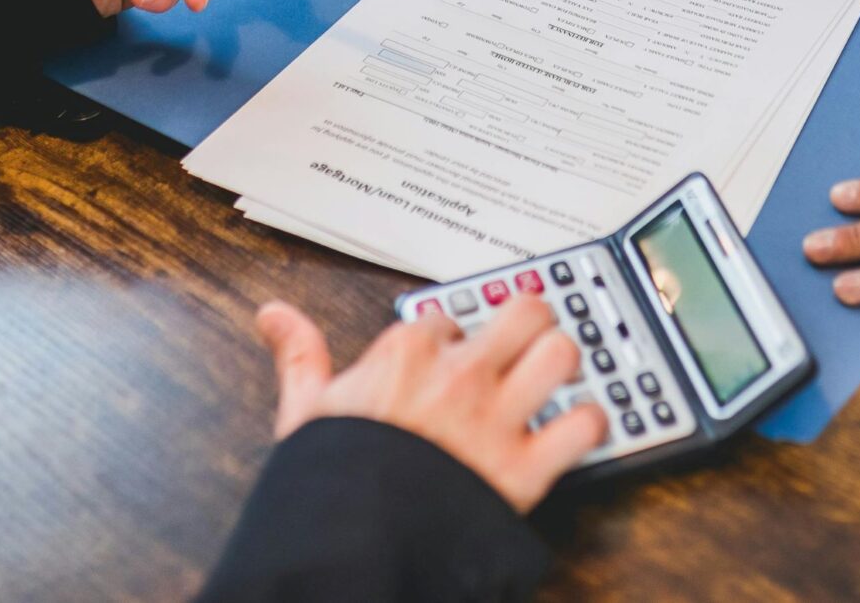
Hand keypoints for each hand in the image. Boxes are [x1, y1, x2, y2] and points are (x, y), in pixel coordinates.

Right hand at [254, 297, 606, 512]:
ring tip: (555, 377)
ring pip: (560, 355)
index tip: (450, 356)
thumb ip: (299, 354)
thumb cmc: (330, 482)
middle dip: (531, 323)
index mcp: (407, 354)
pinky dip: (587, 428)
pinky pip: (582, 427)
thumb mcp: (304, 410)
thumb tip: (272, 315)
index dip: (454, 335)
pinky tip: (573, 432)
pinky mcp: (525, 470)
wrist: (351, 546)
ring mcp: (496, 421)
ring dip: (563, 365)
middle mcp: (459, 377)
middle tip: (526, 342)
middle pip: (525, 313)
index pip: (450, 315)